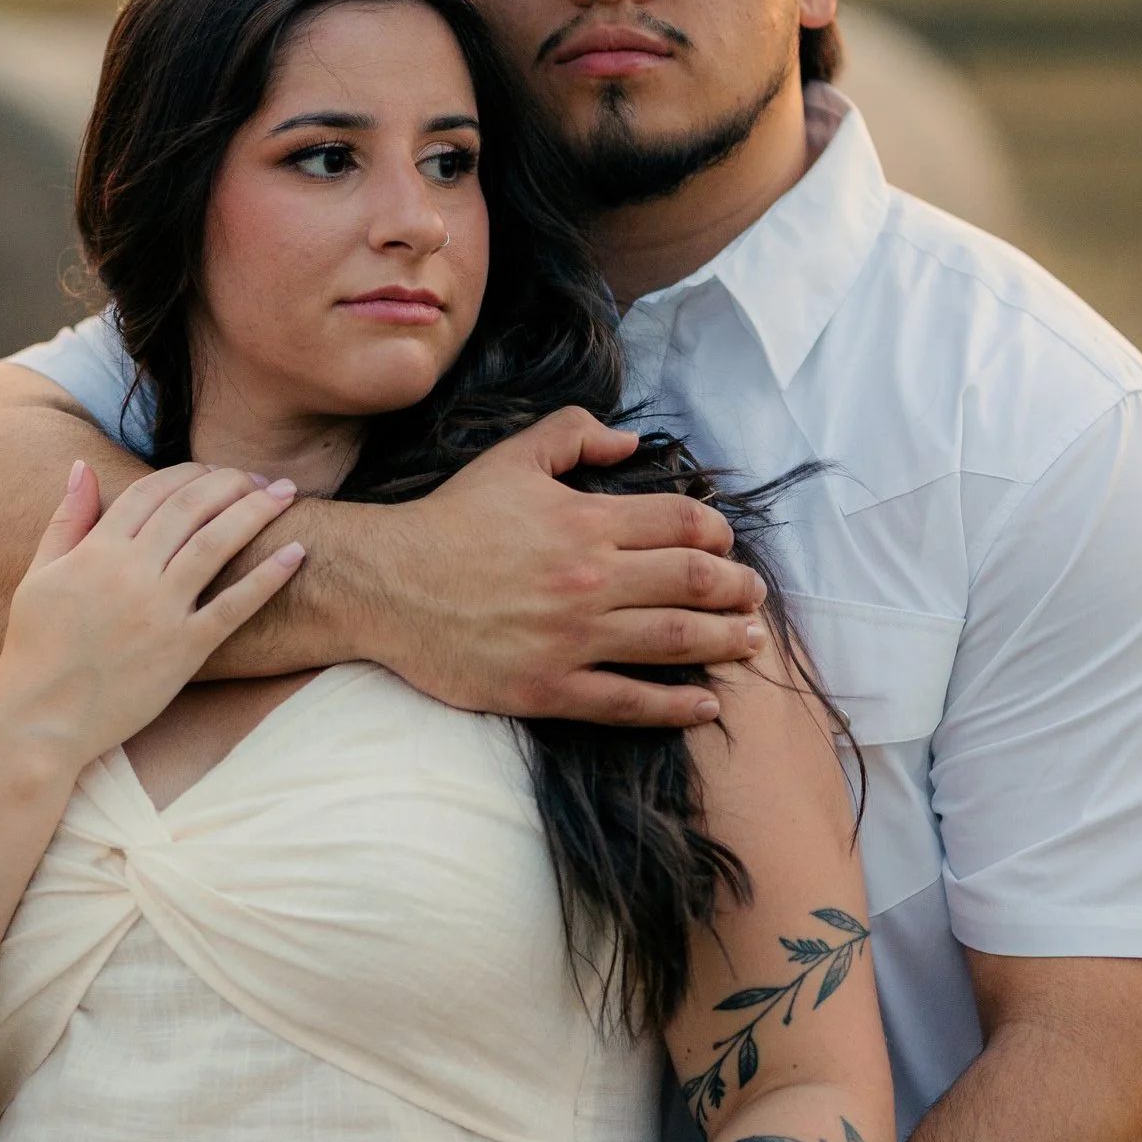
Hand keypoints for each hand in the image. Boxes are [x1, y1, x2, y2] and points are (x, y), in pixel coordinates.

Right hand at [0, 461, 304, 766]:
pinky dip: (267, 576)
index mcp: (96, 551)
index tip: (214, 471)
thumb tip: (82, 466)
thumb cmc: (35, 649)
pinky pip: (234, 606)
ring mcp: (160, 611)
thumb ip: (66, 519)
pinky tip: (295, 552)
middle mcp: (131, 573)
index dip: (188, 473)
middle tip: (260, 477)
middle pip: (191, 508)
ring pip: (216, 544)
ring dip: (255, 512)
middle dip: (230, 482)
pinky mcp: (183, 651)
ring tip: (284, 495)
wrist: (40, 719)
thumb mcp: (39, 576)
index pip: (151, 491)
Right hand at [381, 411, 766, 730]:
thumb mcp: (512, 457)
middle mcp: (588, 579)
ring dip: (726, 643)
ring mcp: (572, 638)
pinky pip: (629, 702)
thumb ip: (574, 435)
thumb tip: (632, 442)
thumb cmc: (450, 520)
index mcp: (585, 521)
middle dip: (738, 590)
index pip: (684, 523)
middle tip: (754, 597)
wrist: (386, 584)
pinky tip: (706, 706)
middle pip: (694, 582)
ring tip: (750, 645)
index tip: (728, 545)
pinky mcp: (549, 688)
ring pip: (675, 642)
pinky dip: (677, 707)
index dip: (721, 533)